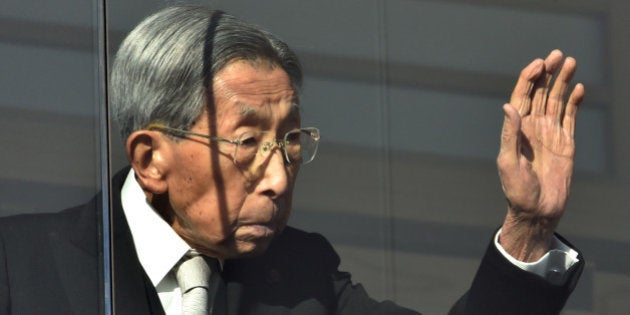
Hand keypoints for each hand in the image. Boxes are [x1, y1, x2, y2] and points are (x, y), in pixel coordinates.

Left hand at [497, 50, 584, 261]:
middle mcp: (533, 127)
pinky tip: (578, 88)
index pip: (522, 96)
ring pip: (556, 101)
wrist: (537, 210)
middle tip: (557, 55)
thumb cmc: (517, 189)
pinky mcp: (566, 143)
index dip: (529, 78)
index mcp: (517, 129)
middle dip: (547, 73)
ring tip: (570, 62)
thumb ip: (510, 133)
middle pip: (540, 93)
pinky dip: (574, 102)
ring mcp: (550, 133)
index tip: (539, 64)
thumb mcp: (508, 161)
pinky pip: (570, 117)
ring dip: (562, 82)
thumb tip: (509, 106)